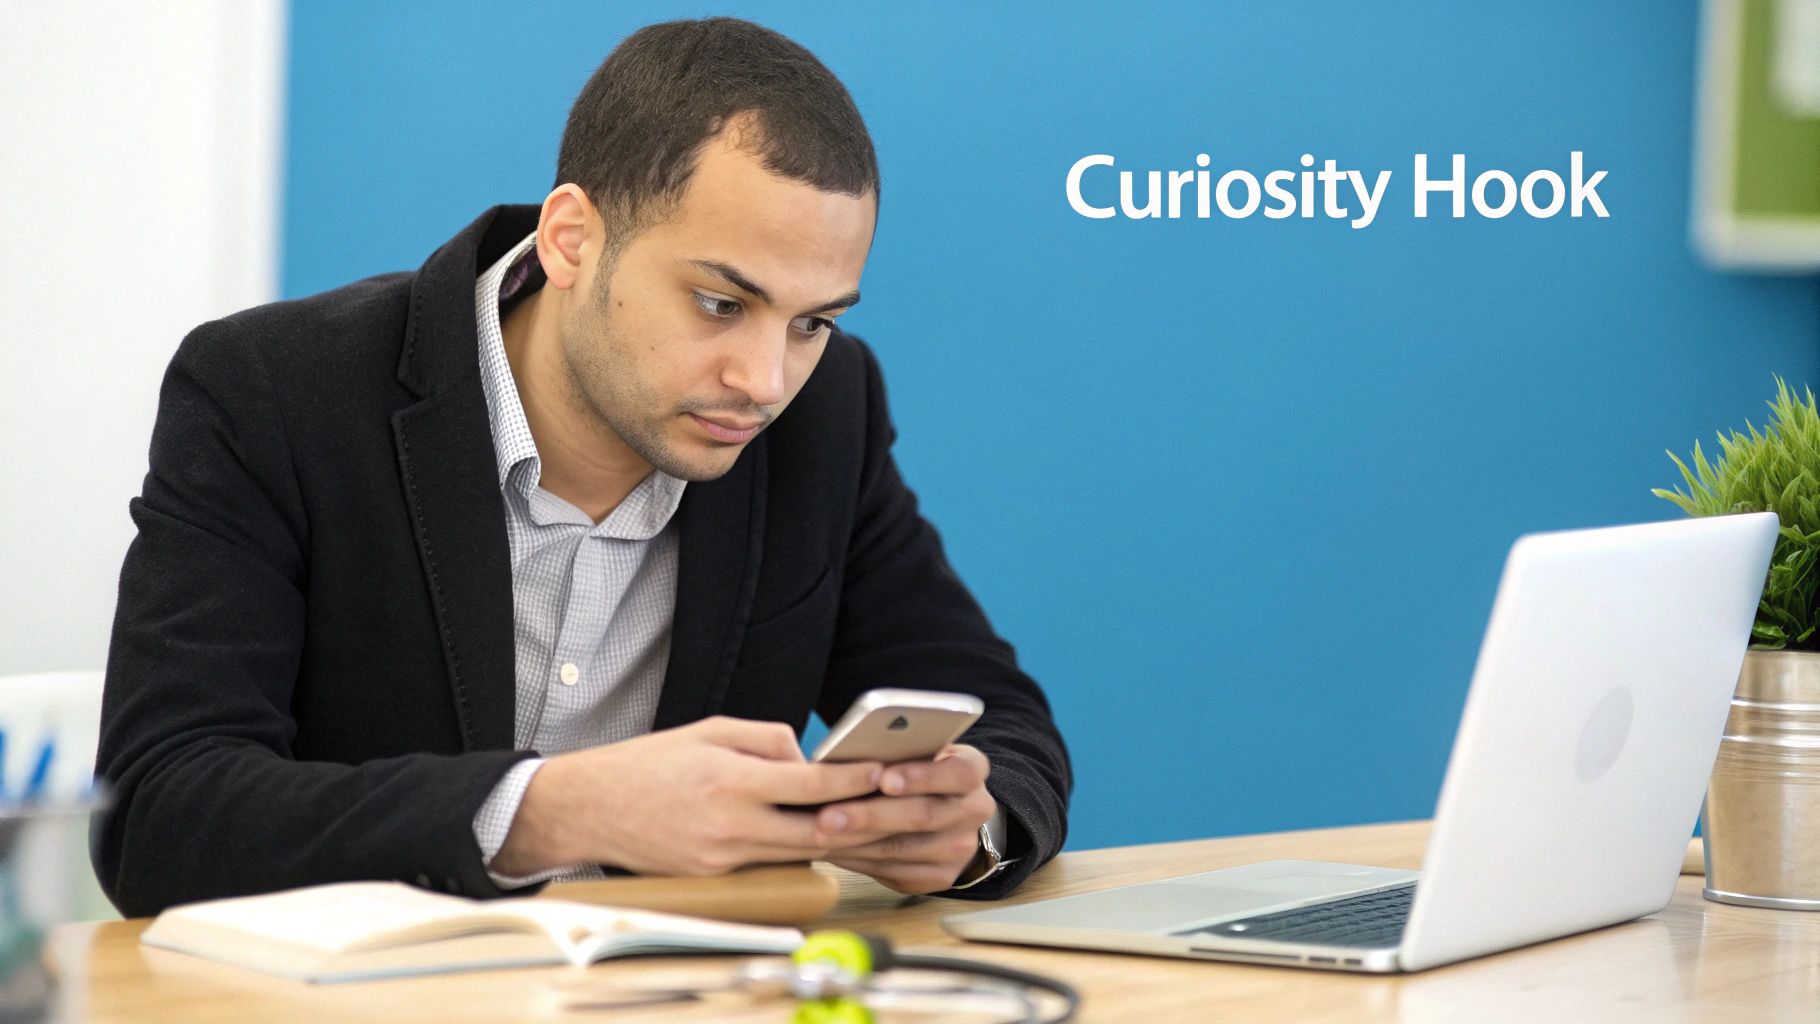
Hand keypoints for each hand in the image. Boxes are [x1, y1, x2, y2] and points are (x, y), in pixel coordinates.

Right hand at [490, 716, 882, 877]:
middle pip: (816, 830)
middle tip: (894, 804)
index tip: (882, 772)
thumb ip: (767, 739)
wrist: (591, 808)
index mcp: (731, 781)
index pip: (811, 787)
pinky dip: (796, 849)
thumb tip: (809, 759)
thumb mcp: (711, 728)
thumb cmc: (651, 761)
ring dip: (834, 838)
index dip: (854, 782)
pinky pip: (770, 863)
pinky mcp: (716, 878)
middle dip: (860, 819)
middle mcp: (730, 826)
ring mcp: (723, 859)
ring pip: (799, 853)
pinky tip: (818, 834)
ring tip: (868, 819)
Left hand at [816, 744, 995, 894]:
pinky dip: (859, 861)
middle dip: (872, 815)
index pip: (958, 772)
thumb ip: (893, 747)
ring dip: (857, 843)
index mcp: (971, 769)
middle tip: (828, 816)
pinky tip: (832, 850)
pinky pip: (895, 872)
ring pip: (904, 849)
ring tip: (818, 834)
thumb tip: (845, 754)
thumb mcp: (916, 749)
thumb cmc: (916, 769)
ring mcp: (960, 848)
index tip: (884, 778)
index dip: (921, 776)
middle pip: (924, 815)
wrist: (946, 810)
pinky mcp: (940, 877)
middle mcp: (974, 810)